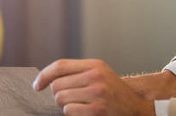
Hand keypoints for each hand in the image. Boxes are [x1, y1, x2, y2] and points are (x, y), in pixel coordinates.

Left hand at [33, 59, 154, 115]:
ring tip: (79, 105)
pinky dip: (72, 114)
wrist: (138, 109)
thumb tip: (48, 77)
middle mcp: (96, 77)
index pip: (60, 66)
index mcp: (95, 65)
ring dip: (65, 105)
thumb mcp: (100, 75)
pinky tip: (84, 112)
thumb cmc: (115, 94)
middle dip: (58, 94)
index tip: (37, 85)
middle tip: (69, 99)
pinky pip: (69, 111)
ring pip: (61, 99)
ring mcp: (97, 94)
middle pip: (58, 84)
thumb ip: (79, 72)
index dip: (44, 75)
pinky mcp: (97, 110)